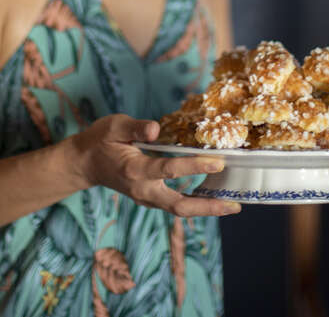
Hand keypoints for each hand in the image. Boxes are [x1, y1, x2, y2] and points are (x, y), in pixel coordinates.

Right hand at [72, 114, 240, 216]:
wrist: (85, 164)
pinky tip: (213, 198)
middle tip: (234, 206)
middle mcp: (142, 190)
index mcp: (134, 170)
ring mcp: (146, 198)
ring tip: (231, 206)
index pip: (168, 169)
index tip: (219, 162)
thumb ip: (136, 128)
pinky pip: (175, 205)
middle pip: (179, 206)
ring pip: (179, 209)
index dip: (194, 166)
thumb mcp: (113, 127)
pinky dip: (196, 204)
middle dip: (208, 207)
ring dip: (205, 209)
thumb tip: (158, 129)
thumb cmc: (100, 141)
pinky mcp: (150, 199)